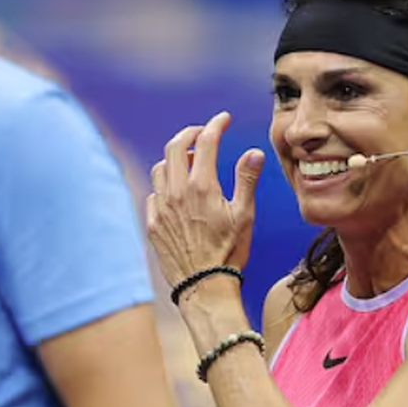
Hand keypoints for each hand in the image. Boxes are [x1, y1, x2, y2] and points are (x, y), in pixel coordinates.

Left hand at [146, 111, 264, 289]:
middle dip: (190, 133)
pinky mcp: (153, 224)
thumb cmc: (228, 253)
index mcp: (202, 187)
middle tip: (203, 133)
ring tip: (191, 163)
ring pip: (160, 168)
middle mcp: (176, 192)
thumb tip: (254, 152)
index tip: (223, 119)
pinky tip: (176, 192)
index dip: (215, 124)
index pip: (206, 141)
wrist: (203, 286)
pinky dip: (165, 185)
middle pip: (175, 146)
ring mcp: (161, 208)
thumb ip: (247, 180)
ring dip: (175, 159)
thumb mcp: (244, 216)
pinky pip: (153, 193)